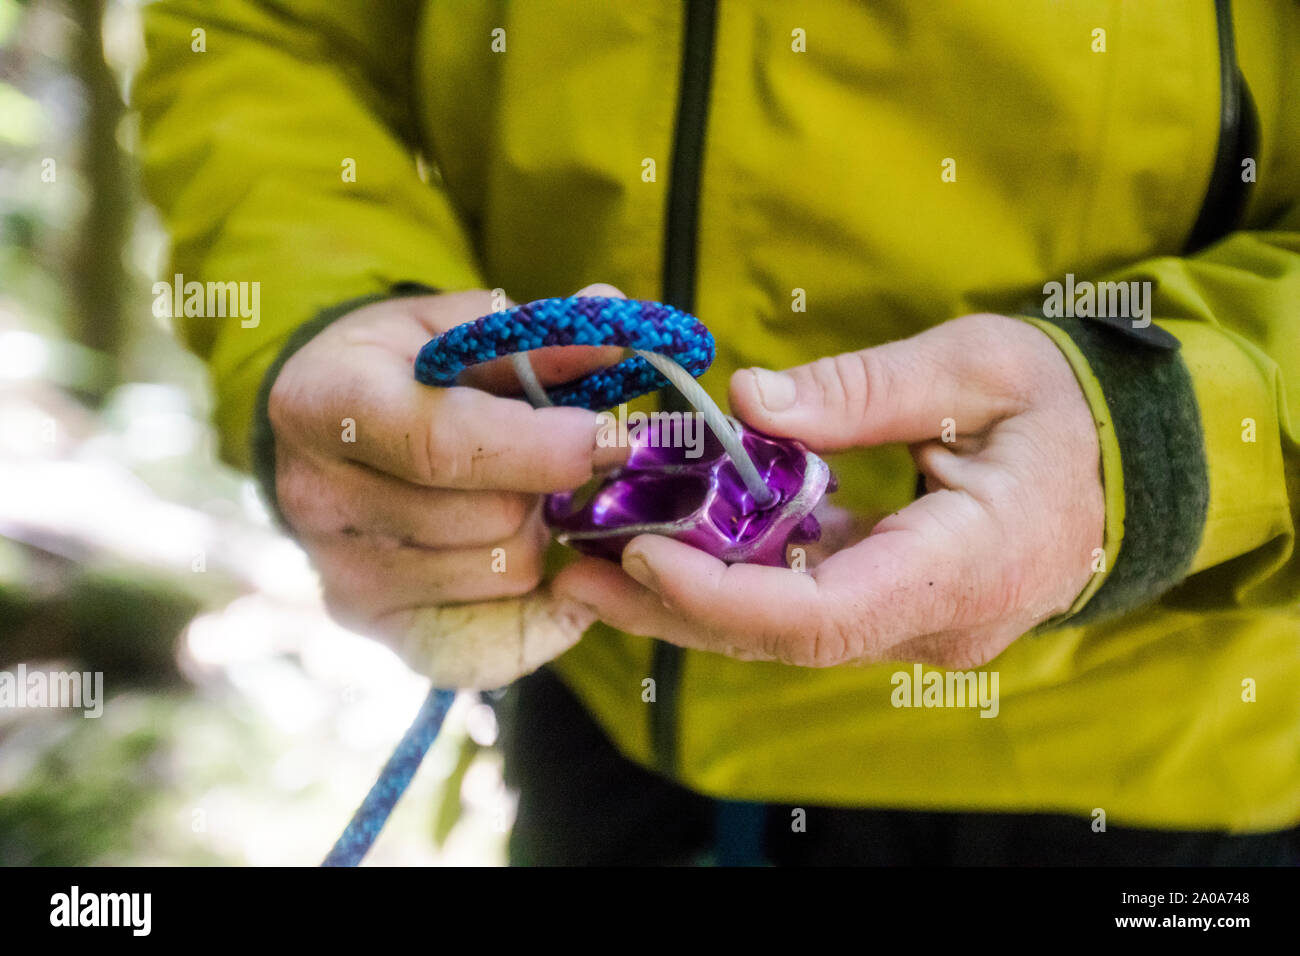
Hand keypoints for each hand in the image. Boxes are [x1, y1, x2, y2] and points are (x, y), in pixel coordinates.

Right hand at [268, 284, 623, 685]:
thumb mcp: (458, 326)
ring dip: (536, 534)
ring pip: (505, 573)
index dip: (543, 447)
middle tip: (547, 457)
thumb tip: (614, 322)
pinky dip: (534, 603)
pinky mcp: (368, 621)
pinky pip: (492, 637)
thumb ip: (538, 337)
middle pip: (489, 518)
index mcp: (325, 402)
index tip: (612, 437)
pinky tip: (530, 555)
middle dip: (545, 485)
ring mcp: (337, 571)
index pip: (443, 444)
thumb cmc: (405, 364)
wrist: (328, 424)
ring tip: (511, 494)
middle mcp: (315, 497)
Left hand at [553, 313, 1104, 669]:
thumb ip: (866, 388)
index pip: (826, 617)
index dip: (726, 598)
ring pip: (781, 633)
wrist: (1121, 464)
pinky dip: (730, 580)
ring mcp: (910, 623)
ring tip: (591, 561)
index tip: (645, 554)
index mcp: (966, 566)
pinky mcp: (890, 605)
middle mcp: (932, 620)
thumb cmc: (1063, 406)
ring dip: (687, 601)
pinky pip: (800, 607)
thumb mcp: (977, 368)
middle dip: (674, 610)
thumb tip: (750, 403)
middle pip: (782, 639)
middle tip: (574, 567)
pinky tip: (667, 546)